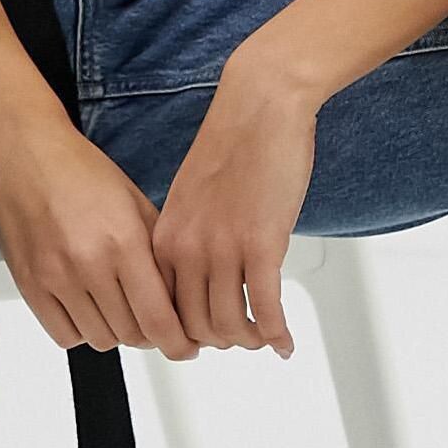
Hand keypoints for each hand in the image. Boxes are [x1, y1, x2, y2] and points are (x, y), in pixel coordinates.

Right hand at [0, 111, 200, 360]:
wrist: (22, 150)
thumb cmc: (78, 169)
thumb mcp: (135, 201)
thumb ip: (158, 253)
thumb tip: (180, 298)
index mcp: (123, 241)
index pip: (158, 320)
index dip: (178, 343)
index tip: (185, 346)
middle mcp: (89, 263)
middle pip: (132, 335)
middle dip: (151, 334)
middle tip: (154, 319)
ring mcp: (55, 278)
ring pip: (100, 340)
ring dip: (117, 332)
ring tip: (120, 308)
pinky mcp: (29, 285)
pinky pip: (64, 335)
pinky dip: (82, 331)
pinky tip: (89, 308)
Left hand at [149, 58, 316, 356]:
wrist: (260, 105)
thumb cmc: (234, 144)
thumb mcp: (191, 198)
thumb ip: (187, 239)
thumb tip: (199, 279)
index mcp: (164, 238)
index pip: (162, 311)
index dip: (184, 334)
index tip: (203, 339)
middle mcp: (186, 249)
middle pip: (195, 328)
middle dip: (221, 341)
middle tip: (243, 338)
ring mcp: (222, 249)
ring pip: (230, 326)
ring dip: (251, 340)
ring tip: (265, 337)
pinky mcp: (261, 245)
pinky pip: (266, 309)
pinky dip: (277, 334)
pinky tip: (285, 342)